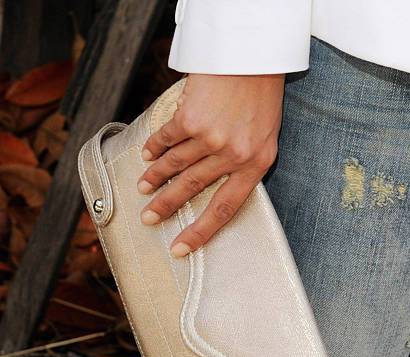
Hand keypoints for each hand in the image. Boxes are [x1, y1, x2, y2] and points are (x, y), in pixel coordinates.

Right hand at [137, 73, 284, 256]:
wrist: (254, 54)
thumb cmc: (262, 96)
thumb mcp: (265, 136)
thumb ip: (244, 162)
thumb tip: (214, 185)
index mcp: (256, 165)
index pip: (225, 209)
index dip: (200, 233)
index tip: (180, 249)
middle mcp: (234, 155)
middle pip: (192, 189)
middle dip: (166, 206)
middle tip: (148, 218)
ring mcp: (211, 138)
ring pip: (175, 165)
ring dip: (155, 177)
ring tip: (142, 186)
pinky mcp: (191, 118)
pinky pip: (166, 139)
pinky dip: (154, 147)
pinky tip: (146, 153)